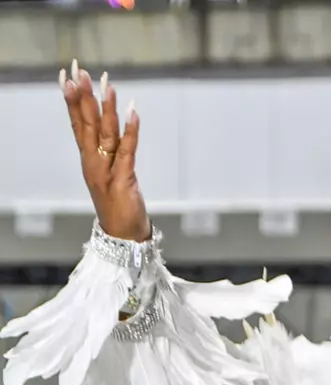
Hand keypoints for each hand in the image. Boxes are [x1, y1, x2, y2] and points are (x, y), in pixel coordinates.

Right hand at [61, 60, 150, 241]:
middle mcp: (94, 164)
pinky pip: (127, 152)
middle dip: (83, 97)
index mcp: (89, 161)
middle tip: (79, 70)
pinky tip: (132, 112)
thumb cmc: (118, 207)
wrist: (124, 238)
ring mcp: (107, 172)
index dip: (72, 101)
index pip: (78, 125)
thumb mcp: (109, 174)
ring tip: (107, 84)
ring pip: (106, 135)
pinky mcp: (124, 181)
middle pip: (87, 125)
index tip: (67, 76)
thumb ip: (109, 152)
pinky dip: (130, 131)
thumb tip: (111, 127)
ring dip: (106, 108)